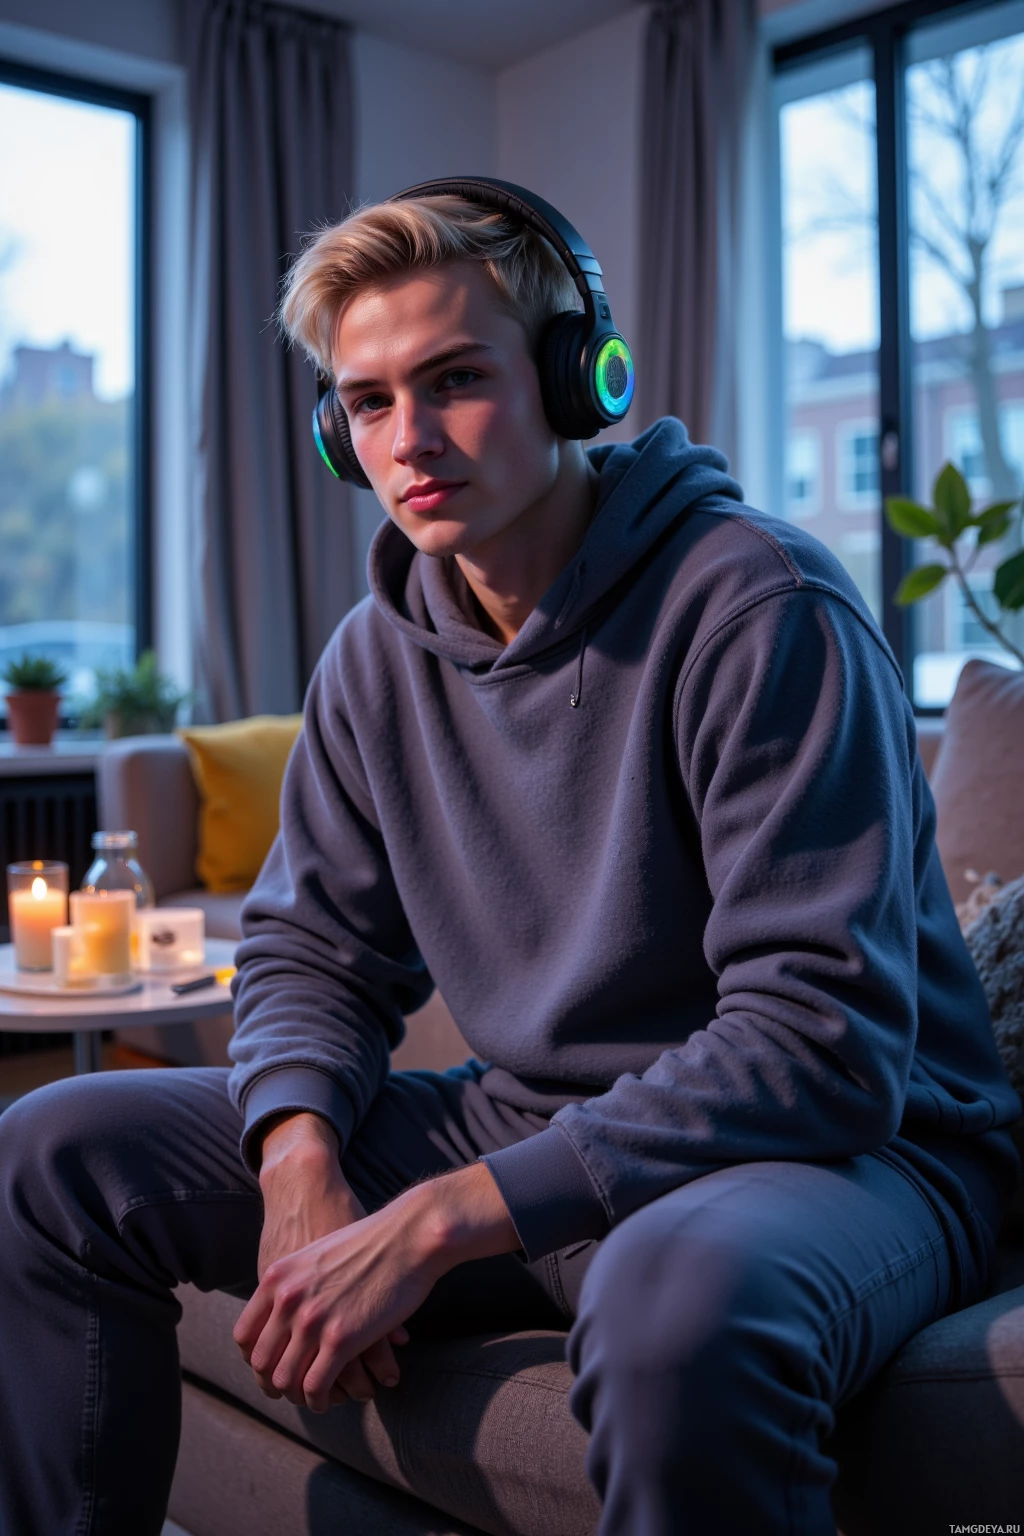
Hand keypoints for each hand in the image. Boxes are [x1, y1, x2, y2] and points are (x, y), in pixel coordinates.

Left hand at [235, 1160, 520, 1413]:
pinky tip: (329, 1399)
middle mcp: (287, 1300)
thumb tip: (285, 1311)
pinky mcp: (342, 1339)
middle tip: (291, 1390)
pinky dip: (319, 1399)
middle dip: (275, 1383)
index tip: (271, 1368)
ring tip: (313, 1398)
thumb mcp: (315, 1254)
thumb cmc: (370, 1241)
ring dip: (298, 1396)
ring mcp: (313, 1320)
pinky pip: (316, 1386)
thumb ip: (294, 1283)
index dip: (255, 1359)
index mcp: (277, 1278)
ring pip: (286, 1380)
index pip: (244, 1335)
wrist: (407, 1234)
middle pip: (262, 1362)